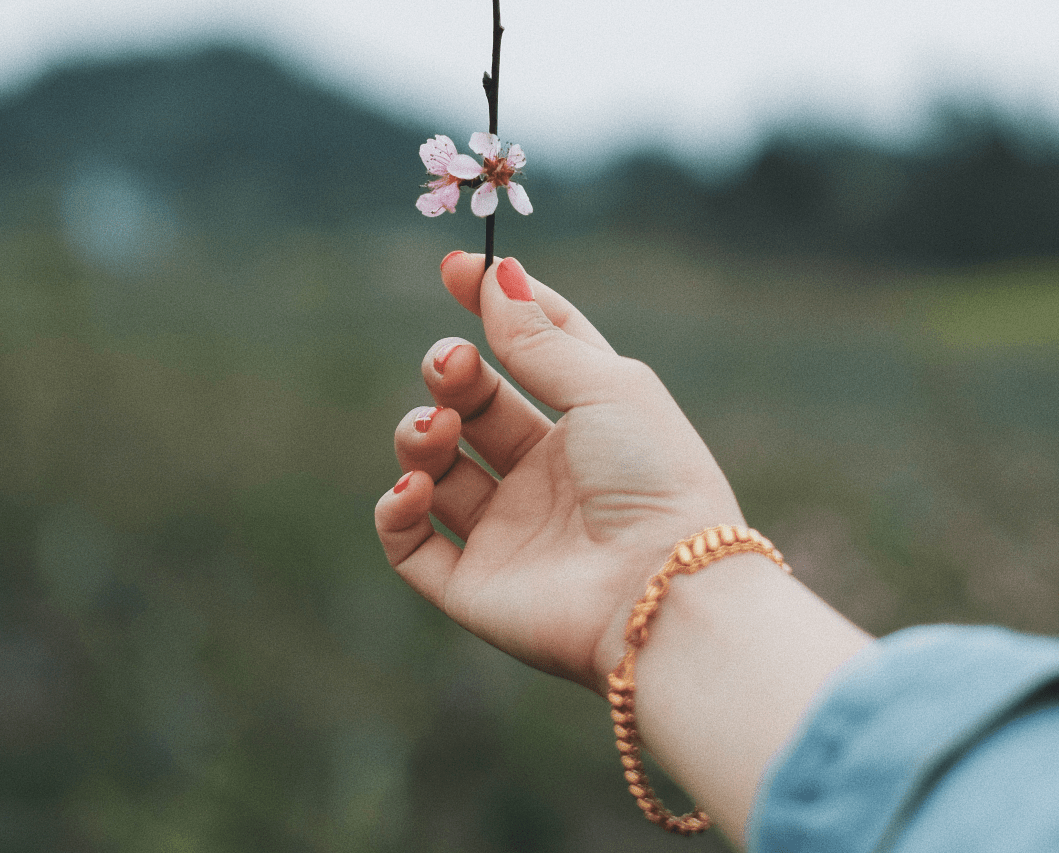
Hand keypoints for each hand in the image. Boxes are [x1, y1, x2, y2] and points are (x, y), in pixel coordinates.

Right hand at [375, 253, 746, 693]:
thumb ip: (540, 336)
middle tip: (452, 365)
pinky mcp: (472, 586)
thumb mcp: (605, 387)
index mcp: (588, 427)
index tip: (456, 268)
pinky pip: (409, 542)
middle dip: (451, 375)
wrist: (662, 589)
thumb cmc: (653, 478)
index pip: (534, 354)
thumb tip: (496, 272)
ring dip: (418, 435)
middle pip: (474, 408)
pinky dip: (396, 508)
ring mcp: (507, 533)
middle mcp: (544, 479)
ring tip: (437, 431)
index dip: (497, 308)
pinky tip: (416, 486)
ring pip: (434, 468)